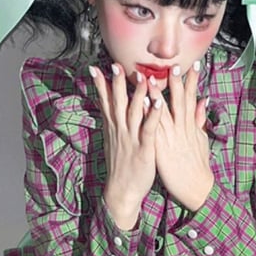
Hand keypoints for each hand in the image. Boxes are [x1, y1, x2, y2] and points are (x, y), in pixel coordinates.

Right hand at [91, 62, 161, 229]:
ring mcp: (131, 138)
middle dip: (117, 83)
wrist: (122, 191)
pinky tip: (159, 102)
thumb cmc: (122, 167)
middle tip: (115, 64)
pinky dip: (154, 114)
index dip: (101, 85)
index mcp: (113, 128)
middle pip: (118, 102)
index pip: (106, 102)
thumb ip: (113, 124)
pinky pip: (149, 128)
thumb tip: (109, 110)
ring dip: (138, 93)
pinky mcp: (144, 148)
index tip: (96, 67)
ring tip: (142, 76)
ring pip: (135, 111)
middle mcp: (120, 130)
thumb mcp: (114, 142)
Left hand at [150, 62, 214, 211]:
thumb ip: (200, 119)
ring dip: (157, 95)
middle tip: (173, 65)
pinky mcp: (161, 149)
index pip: (192, 99)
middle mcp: (182, 130)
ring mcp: (171, 139)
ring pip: (164, 113)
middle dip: (177, 83)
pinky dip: (148, 115)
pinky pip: (152, 129)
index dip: (193, 82)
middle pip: (180, 102)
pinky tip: (141, 104)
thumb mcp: (201, 141)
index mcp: (191, 127)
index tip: (193, 65)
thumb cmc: (197, 167)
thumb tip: (203, 101)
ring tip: (151, 78)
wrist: (196, 189)